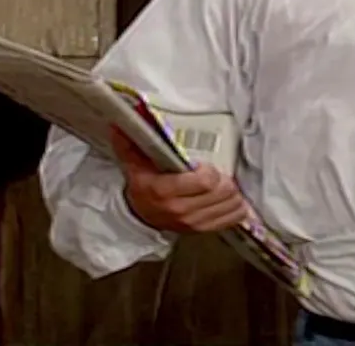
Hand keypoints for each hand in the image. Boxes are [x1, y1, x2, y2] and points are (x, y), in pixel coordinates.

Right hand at [109, 127, 250, 232]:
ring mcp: (193, 222)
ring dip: (232, 193)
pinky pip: (232, 218)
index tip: (204, 165)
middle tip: (218, 174)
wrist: (140, 215)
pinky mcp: (203, 229)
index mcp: (164, 191)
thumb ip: (129, 143)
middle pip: (223, 192)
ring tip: (223, 185)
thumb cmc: (143, 186)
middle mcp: (181, 209)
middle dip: (225, 179)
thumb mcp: (133, 163)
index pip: (205, 181)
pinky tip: (228, 198)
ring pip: (231, 205)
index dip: (210, 170)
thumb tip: (119, 125)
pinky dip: (236, 207)